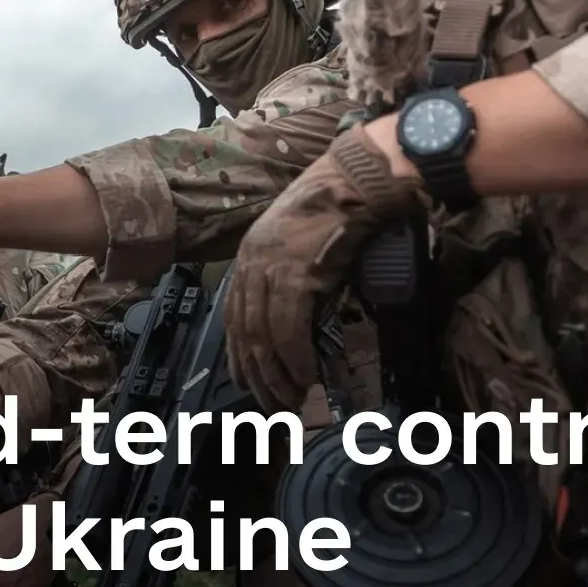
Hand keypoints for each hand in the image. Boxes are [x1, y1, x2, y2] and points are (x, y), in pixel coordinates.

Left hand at [224, 126, 425, 410]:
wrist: (354, 181)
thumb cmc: (335, 210)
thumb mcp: (299, 248)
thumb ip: (290, 283)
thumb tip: (299, 327)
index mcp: (248, 258)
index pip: (234, 319)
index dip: (240, 356)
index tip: (248, 384)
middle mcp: (250, 265)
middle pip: (245, 334)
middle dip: (259, 376)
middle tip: (273, 405)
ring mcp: (269, 270)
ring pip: (264, 338)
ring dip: (279, 375)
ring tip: (292, 400)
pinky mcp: (294, 276)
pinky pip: (289, 330)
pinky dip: (297, 359)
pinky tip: (307, 377)